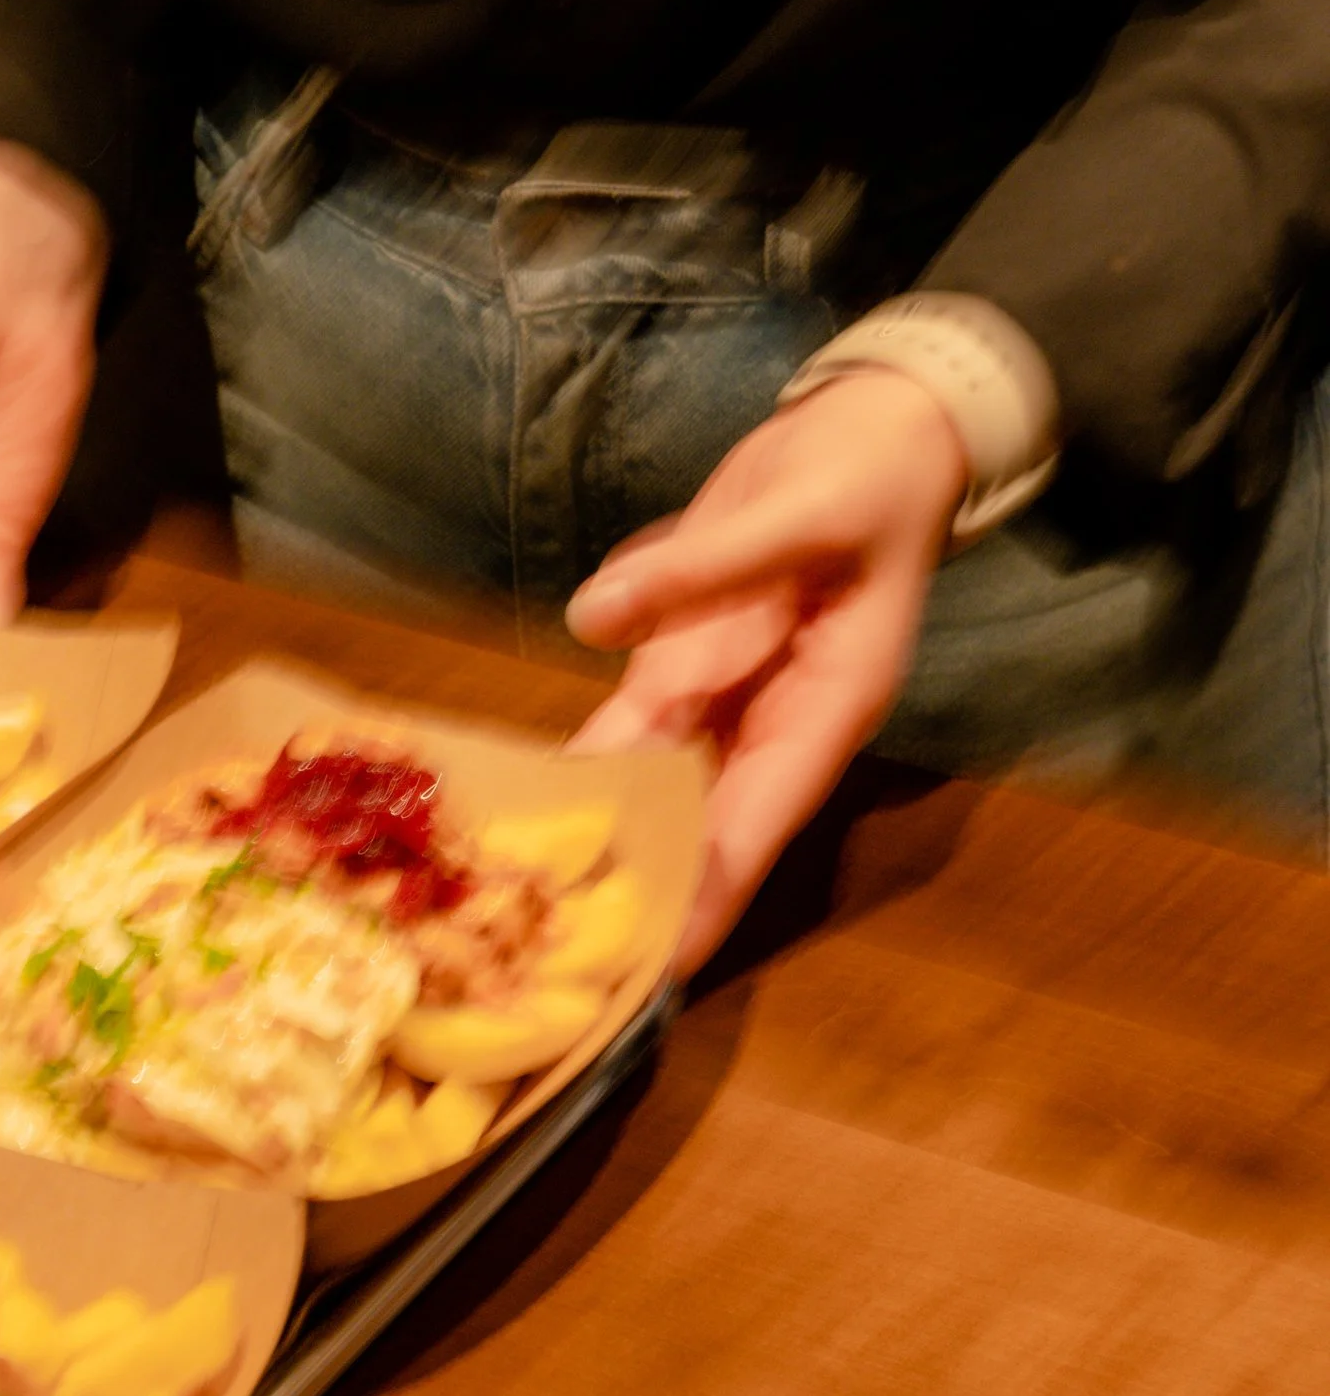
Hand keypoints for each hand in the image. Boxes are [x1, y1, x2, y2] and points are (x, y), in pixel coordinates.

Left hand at [562, 368, 967, 972]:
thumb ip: (703, 568)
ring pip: (654, 790)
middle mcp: (774, 724)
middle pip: (701, 830)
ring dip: (597, 846)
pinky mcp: (685, 665)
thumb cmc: (864, 474)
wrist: (873, 427)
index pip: (759, 822)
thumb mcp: (799, 511)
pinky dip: (583, 771)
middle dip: (641, 896)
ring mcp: (727, 699)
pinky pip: (628, 732)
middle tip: (564, 969)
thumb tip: (595, 620)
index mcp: (827, 708)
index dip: (708, 893)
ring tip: (527, 917)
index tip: (658, 965)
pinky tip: (521, 814)